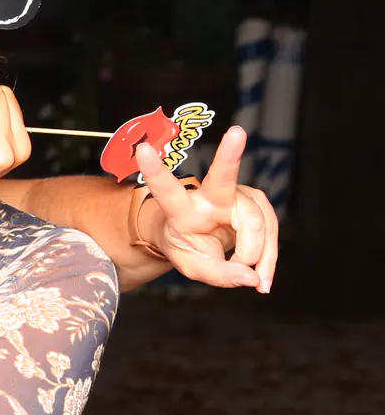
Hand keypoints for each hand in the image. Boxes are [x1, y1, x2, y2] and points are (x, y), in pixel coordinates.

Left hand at [136, 125, 277, 292]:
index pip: (166, 190)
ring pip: (257, 224)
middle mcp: (209, 195)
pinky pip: (271, 232)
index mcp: (182, 209)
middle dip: (230, 154)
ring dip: (258, 257)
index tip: (142, 148)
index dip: (156, 171)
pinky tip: (262, 275)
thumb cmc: (189, 246)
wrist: (200, 236)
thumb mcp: (193, 266)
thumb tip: (250, 278)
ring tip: (252, 280)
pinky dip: (269, 258)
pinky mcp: (257, 202)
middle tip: (237, 133)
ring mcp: (236, 195)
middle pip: (223, 177)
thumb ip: (218, 275)